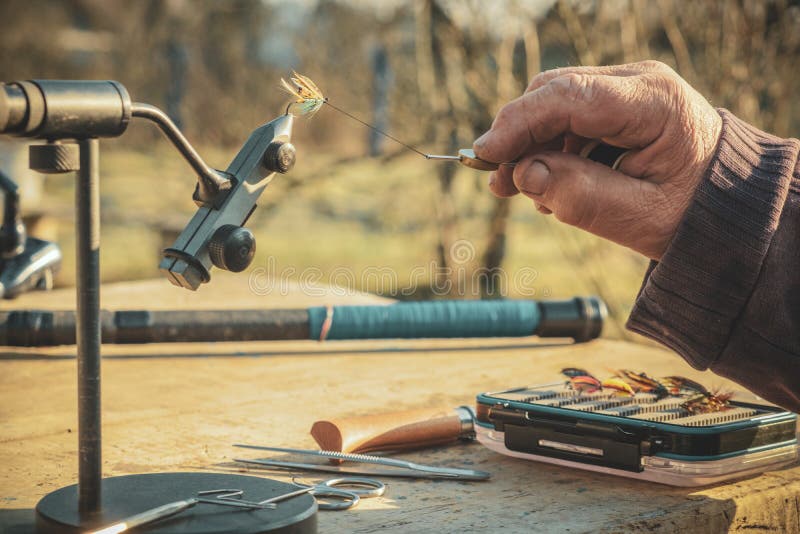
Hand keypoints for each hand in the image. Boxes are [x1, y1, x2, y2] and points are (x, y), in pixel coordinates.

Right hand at [473, 61, 721, 259]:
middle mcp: (638, 83)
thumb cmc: (693, 212)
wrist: (729, 205)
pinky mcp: (617, 104)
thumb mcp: (639, 217)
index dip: (519, 122)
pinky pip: (567, 116)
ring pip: (555, 102)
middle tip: (497, 182)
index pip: (569, 96)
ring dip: (531, 144)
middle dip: (517, 135)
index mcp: (653, 103)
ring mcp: (626, 89)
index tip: (484, 154)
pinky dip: (549, 146)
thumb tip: (524, 174)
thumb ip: (581, 197)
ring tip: (522, 189)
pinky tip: (551, 180)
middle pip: (554, 91)